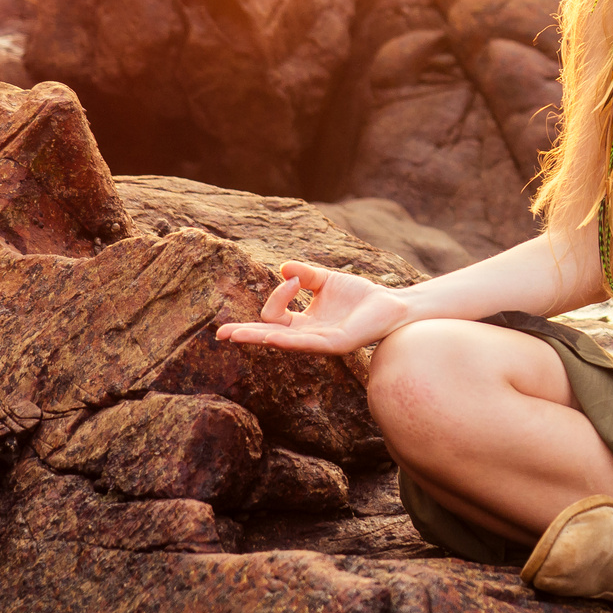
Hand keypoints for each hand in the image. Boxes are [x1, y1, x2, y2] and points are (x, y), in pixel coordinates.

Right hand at [214, 261, 407, 354]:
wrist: (392, 305)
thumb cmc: (359, 296)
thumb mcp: (326, 281)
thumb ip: (305, 275)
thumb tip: (282, 268)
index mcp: (302, 324)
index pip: (274, 316)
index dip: (278, 294)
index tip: (295, 279)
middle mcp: (307, 336)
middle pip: (268, 336)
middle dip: (244, 333)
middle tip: (220, 334)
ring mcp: (319, 343)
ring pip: (281, 342)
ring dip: (258, 337)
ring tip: (235, 336)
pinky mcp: (336, 344)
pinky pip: (307, 343)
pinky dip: (288, 339)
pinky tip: (273, 337)